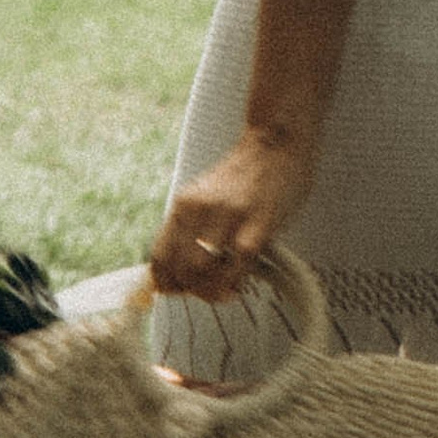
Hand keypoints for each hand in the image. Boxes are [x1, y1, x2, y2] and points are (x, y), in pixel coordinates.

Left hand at [149, 129, 313, 300]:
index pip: (160, 255)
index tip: (178, 292)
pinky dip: (235, 281)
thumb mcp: (206, 198)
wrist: (277, 144)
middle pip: (179, 268)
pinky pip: (238, 263)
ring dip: (212, 290)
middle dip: (191, 290)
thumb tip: (181, 271)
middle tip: (206, 293)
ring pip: (203, 270)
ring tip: (224, 291)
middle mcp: (200, 208)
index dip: (166, 282)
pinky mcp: (258, 221)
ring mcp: (228, 214)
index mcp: (183, 204)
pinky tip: (240, 284)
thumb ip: (192, 228)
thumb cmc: (245, 177)